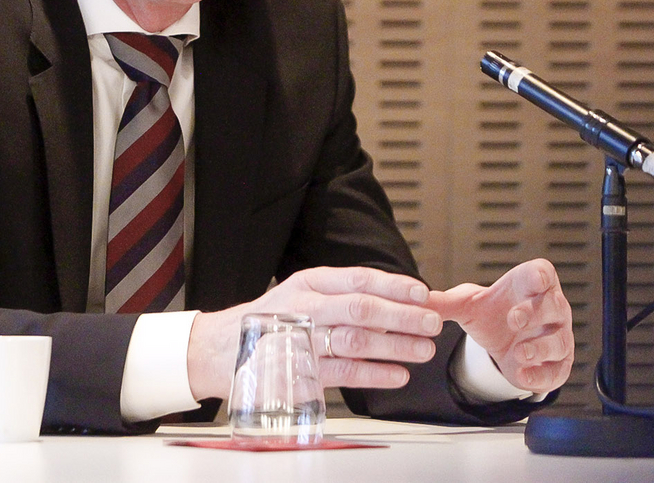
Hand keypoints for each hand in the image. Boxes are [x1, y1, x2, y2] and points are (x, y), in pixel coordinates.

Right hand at [185, 266, 442, 401]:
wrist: (221, 349)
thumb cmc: (273, 320)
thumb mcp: (302, 293)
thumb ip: (342, 295)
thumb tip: (399, 300)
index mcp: (308, 282)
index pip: (358, 279)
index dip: (394, 286)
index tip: (423, 294)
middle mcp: (304, 307)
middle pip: (360, 308)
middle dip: (402, 316)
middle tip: (432, 324)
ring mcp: (300, 340)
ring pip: (355, 340)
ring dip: (395, 346)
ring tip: (424, 351)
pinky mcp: (298, 372)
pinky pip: (343, 373)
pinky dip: (374, 374)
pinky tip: (398, 374)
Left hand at [426, 258, 573, 393]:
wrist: (503, 343)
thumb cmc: (493, 314)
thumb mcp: (467, 306)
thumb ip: (444, 302)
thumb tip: (415, 299)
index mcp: (529, 287)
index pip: (543, 273)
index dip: (540, 277)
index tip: (531, 282)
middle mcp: (549, 310)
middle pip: (555, 305)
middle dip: (536, 312)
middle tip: (514, 319)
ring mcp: (556, 337)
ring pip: (560, 340)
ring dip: (541, 346)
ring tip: (519, 353)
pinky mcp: (557, 365)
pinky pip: (557, 371)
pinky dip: (541, 375)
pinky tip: (523, 376)